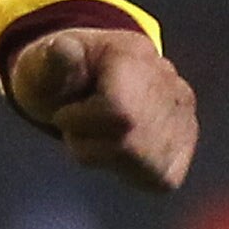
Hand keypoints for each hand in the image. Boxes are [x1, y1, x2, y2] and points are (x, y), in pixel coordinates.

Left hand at [5, 26, 196, 191]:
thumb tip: (63, 50)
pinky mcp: (184, 151)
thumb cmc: (59, 79)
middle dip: (87, 142)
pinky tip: (116, 151)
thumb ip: (51, 61)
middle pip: (129, 141)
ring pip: (143, 162)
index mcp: (136, 54)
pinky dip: (126, 172)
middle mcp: (173, 85)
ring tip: (96, 135)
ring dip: (103, 157)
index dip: (78, 122)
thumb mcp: (42, 64)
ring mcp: (185, 119)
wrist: (86, 87)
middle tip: (78, 127)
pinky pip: (156, 178)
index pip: (118, 112)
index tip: (64, 113)